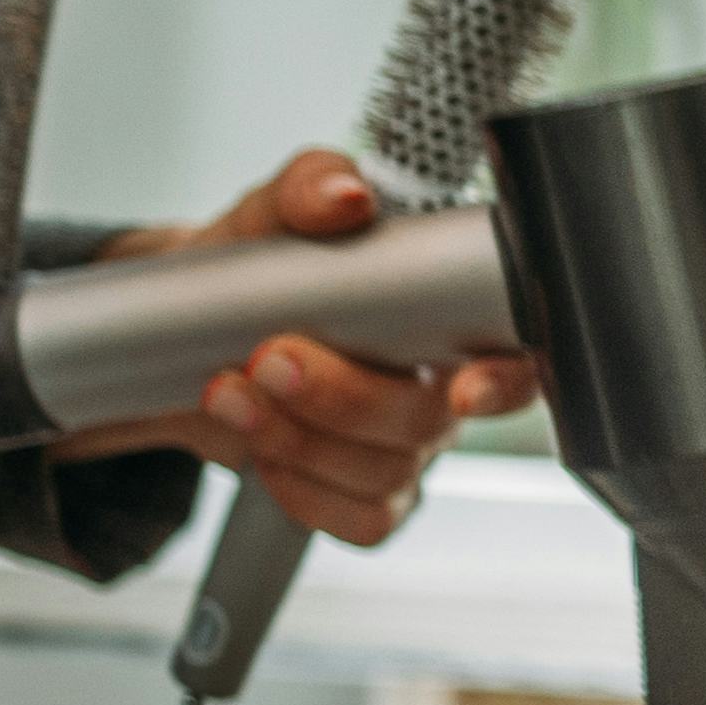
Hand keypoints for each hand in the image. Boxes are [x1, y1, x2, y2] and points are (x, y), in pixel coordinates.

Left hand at [48, 149, 541, 546]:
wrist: (191, 326)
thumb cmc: (259, 265)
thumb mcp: (273, 210)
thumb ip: (312, 185)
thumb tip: (345, 196)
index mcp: (446, 316)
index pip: (514, 355)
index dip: (504, 379)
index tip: (465, 386)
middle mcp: (436, 388)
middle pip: (427, 420)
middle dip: (343, 395)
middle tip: (270, 356)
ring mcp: (403, 448)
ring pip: (384, 473)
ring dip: (296, 437)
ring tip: (229, 390)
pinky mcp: (359, 493)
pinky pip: (357, 520)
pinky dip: (300, 489)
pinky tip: (260, 446)